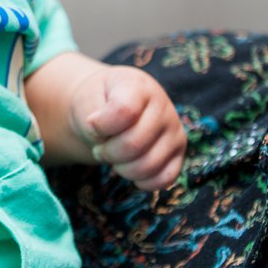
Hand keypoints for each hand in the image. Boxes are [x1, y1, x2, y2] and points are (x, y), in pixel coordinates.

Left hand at [71, 66, 185, 190]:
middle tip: (100, 146)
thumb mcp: (88, 99)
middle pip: (134, 144)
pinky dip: (142, 181)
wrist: (110, 108)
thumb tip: (101, 133)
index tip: (93, 123)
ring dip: (121, 168)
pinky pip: (164, 179)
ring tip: (114, 156)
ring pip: (148, 166)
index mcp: (139, 86)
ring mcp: (175, 131)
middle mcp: (164, 107)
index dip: (102, 126)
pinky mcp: (179, 153)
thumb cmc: (99, 103)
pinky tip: (130, 168)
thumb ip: (93, 113)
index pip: (124, 111)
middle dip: (107, 152)